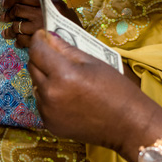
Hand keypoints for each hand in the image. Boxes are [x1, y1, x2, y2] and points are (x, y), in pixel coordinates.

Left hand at [2, 0, 80, 48]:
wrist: (82, 42)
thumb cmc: (70, 26)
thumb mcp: (60, 9)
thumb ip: (44, 5)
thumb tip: (23, 3)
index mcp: (49, 3)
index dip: (11, 0)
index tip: (5, 4)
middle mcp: (43, 13)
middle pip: (17, 10)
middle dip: (8, 14)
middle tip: (4, 18)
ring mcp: (40, 27)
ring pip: (17, 26)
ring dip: (10, 30)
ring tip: (7, 33)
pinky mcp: (38, 41)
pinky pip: (22, 40)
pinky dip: (18, 41)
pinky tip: (18, 42)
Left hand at [27, 31, 161, 159]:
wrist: (129, 126)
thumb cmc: (118, 91)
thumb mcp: (94, 63)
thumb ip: (67, 49)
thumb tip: (48, 36)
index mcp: (63, 75)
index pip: (37, 51)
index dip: (38, 40)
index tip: (42, 35)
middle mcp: (50, 94)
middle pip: (32, 67)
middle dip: (41, 58)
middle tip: (55, 55)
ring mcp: (48, 111)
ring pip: (36, 85)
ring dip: (45, 78)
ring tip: (67, 80)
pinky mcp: (49, 124)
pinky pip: (42, 103)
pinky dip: (49, 96)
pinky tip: (68, 97)